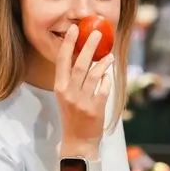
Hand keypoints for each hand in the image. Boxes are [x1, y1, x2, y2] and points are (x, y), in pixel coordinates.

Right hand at [55, 24, 114, 152]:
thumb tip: (82, 55)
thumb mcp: (66, 96)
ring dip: (103, 63)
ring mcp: (82, 102)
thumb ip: (72, 78)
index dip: (68, 44)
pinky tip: (109, 74)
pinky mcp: (96, 109)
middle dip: (89, 47)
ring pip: (94, 75)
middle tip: (98, 34)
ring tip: (109, 55)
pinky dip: (107, 79)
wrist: (78, 141)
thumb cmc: (73, 116)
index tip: (75, 29)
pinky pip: (104, 89)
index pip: (62, 61)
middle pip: (80, 64)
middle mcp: (69, 93)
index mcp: (60, 88)